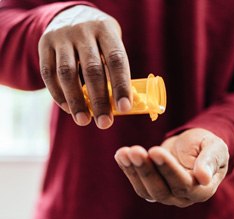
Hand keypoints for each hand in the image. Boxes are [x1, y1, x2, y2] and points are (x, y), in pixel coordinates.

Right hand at [38, 5, 131, 128]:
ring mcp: (61, 37)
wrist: (71, 16)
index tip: (124, 108)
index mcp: (105, 30)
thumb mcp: (110, 44)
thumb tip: (119, 106)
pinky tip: (68, 109)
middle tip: (105, 123)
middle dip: (99, 100)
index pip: (116, 59)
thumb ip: (113, 70)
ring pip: (67, 73)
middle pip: (92, 70)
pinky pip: (48, 73)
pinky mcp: (44, 44)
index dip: (121, 85)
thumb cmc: (98, 40)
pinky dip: (58, 94)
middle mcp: (83, 31)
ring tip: (84, 121)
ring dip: (76, 101)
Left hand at [115, 128, 228, 206]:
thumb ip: (210, 160)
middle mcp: (183, 197)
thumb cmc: (207, 146)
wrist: (194, 147)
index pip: (183, 183)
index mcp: (202, 189)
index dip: (168, 168)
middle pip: (162, 190)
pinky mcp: (153, 187)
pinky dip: (128, 169)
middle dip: (146, 170)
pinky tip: (121, 155)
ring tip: (124, 152)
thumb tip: (204, 177)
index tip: (155, 151)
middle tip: (135, 151)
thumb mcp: (215, 147)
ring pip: (147, 190)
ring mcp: (167, 194)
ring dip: (133, 171)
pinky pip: (138, 183)